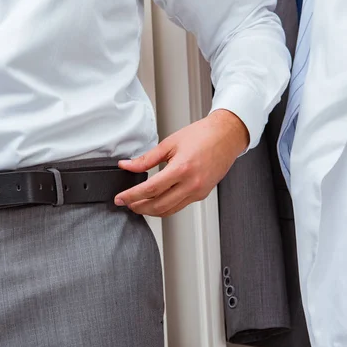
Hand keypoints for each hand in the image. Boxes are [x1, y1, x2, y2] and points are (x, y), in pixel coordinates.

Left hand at [115, 109, 248, 216]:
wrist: (227, 135)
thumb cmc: (202, 135)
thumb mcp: (169, 143)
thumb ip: (146, 159)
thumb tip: (127, 165)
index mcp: (182, 169)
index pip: (150, 189)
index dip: (132, 196)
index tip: (120, 199)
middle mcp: (191, 184)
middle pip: (158, 205)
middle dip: (139, 207)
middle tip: (126, 203)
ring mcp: (198, 191)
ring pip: (169, 210)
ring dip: (151, 211)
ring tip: (138, 204)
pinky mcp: (202, 194)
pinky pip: (180, 206)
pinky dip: (165, 207)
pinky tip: (156, 201)